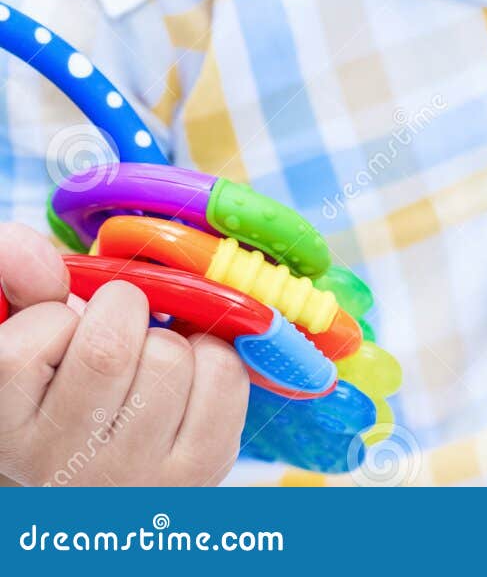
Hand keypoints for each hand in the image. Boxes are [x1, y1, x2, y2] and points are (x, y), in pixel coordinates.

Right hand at [0, 222, 248, 485]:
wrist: (108, 483)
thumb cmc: (67, 392)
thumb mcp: (29, 340)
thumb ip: (21, 283)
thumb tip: (29, 245)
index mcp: (9, 427)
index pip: (35, 339)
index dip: (58, 316)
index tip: (62, 335)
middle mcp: (63, 464)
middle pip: (110, 346)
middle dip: (123, 311)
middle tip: (117, 333)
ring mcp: (132, 476)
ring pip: (169, 357)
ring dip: (169, 339)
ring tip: (148, 366)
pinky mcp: (196, 474)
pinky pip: (222, 377)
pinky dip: (214, 360)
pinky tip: (188, 383)